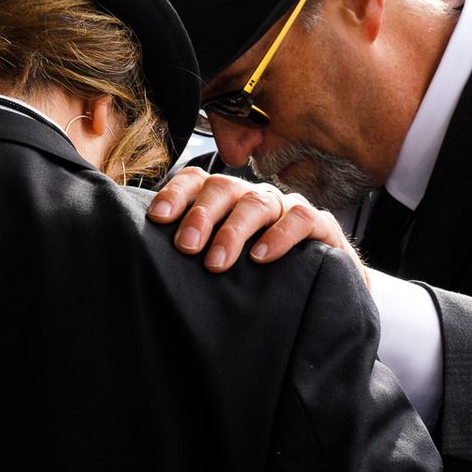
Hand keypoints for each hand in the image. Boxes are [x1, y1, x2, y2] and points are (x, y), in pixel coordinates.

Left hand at [147, 168, 366, 284]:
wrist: (322, 290)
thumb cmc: (262, 275)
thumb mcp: (226, 261)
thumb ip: (197, 253)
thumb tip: (148, 263)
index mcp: (226, 201)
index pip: (197, 181)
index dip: (176, 194)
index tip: (158, 219)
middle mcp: (252, 197)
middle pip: (223, 188)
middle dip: (201, 216)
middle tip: (186, 248)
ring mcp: (285, 207)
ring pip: (256, 203)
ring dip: (234, 231)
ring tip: (217, 262)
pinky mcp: (320, 224)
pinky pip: (299, 218)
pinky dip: (279, 235)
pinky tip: (261, 256)